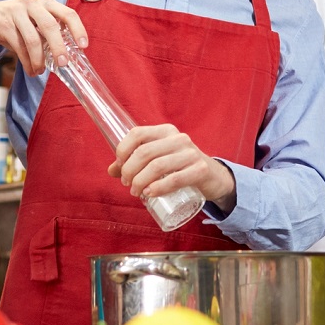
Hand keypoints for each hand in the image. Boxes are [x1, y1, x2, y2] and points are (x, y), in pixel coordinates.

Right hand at [0, 0, 87, 74]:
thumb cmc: (16, 22)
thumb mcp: (35, 21)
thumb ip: (49, 33)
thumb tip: (66, 56)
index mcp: (46, 2)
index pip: (68, 13)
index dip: (78, 29)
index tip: (83, 45)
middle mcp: (33, 3)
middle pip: (51, 26)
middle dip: (59, 47)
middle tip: (63, 64)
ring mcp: (17, 12)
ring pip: (33, 39)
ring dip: (39, 59)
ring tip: (40, 71)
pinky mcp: (4, 24)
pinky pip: (19, 46)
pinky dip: (26, 61)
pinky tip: (30, 69)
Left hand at [111, 124, 235, 206]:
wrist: (213, 177)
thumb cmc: (181, 167)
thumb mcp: (159, 160)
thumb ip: (135, 163)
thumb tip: (111, 170)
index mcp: (166, 131)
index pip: (137, 133)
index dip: (123, 150)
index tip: (119, 166)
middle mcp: (178, 138)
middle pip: (144, 152)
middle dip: (129, 170)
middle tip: (127, 184)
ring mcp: (191, 153)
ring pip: (157, 166)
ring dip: (141, 182)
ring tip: (136, 192)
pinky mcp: (200, 170)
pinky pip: (175, 179)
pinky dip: (159, 187)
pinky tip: (150, 194)